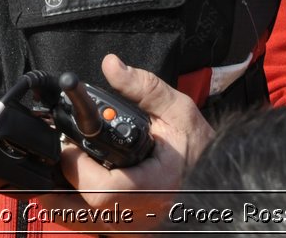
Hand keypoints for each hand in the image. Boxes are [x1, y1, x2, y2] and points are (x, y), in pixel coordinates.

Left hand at [48, 54, 214, 231]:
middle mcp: (141, 214)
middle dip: (64, 178)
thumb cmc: (201, 150)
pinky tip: (82, 185)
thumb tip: (112, 66)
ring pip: (81, 223)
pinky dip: (79, 207)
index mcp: (154, 185)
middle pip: (81, 209)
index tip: (70, 144)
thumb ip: (144, 87)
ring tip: (70, 168)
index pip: (100, 189)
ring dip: (66, 196)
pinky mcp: (128, 233)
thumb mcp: (178, 111)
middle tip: (66, 153)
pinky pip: (91, 227)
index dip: (76, 166)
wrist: (222, 179)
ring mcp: (133, 229)